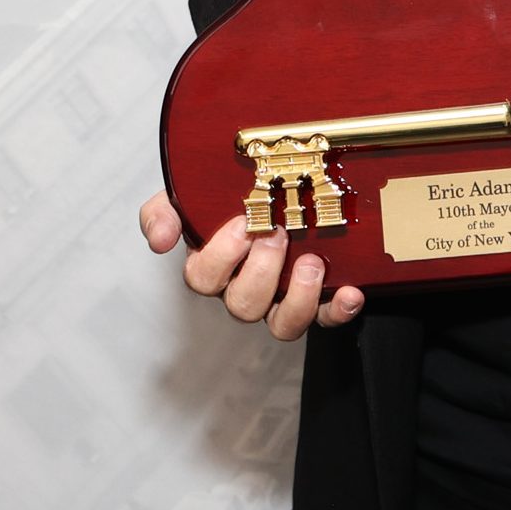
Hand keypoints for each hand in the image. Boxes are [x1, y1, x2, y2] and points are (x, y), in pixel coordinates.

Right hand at [138, 191, 363, 342]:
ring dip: (299, 298)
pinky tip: (351, 292)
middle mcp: (246, 289)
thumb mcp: (187, 196)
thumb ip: (163, 212)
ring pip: (283, 325)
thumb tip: (159, 241)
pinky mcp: (317, 301)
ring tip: (312, 262)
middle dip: (262, 271)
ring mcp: (282, 298)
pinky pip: (327, 318)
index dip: (221, 257)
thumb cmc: (226, 198)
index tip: (242, 224)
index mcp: (214, 268)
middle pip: (243, 306)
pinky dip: (339, 310)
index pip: (204, 279)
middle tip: (278, 234)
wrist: (277, 184)